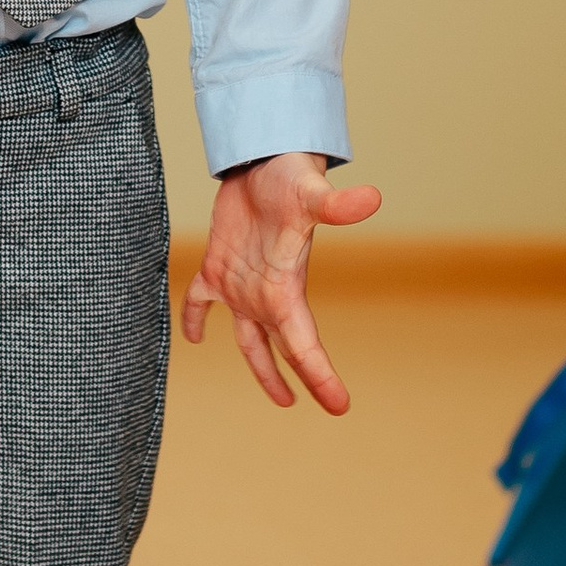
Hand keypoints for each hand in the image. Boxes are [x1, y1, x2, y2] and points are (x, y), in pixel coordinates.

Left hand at [182, 152, 380, 411]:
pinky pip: (201, 302)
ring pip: (249, 338)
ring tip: (279, 396)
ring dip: (260, 365)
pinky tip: (193, 336)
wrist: (264, 159)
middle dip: (295, 379)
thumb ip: (336, 206)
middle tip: (310, 406)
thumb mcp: (310, 195)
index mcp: (287, 290)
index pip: (305, 346)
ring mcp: (241, 284)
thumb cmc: (290, 178)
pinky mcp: (216, 267)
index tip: (340, 406)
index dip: (321, 377)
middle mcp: (267, 295)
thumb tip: (372, 198)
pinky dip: (195, 318)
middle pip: (281, 349)